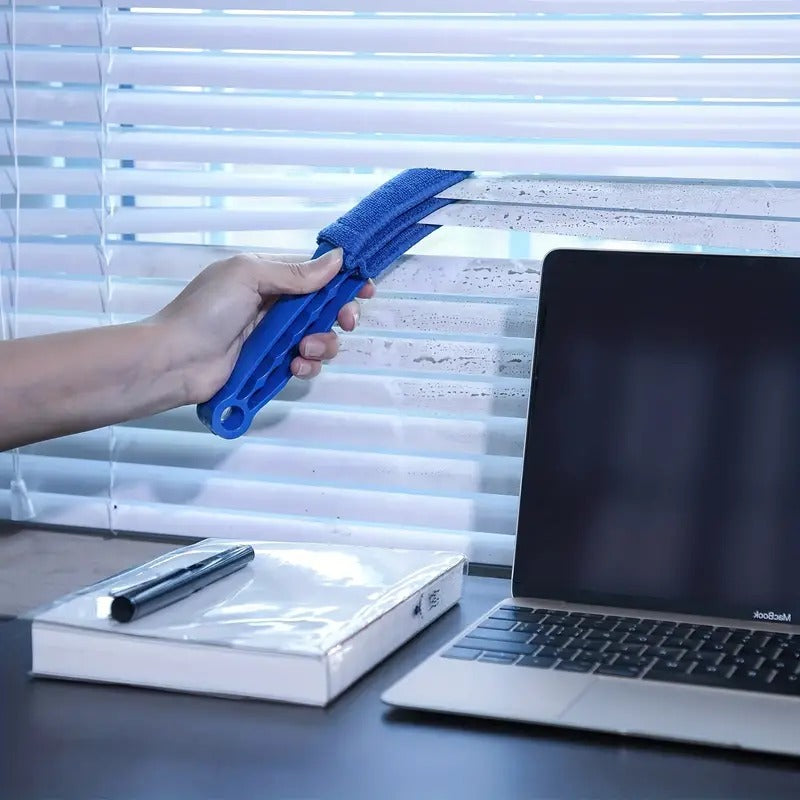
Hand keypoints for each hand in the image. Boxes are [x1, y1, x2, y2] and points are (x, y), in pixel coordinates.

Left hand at [153, 249, 374, 403]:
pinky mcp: (270, 365)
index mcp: (266, 276)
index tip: (364, 290)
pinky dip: (305, 365)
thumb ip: (294, 273)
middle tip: (345, 321)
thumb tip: (337, 259)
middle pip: (322, 308)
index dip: (341, 282)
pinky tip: (294, 366)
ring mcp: (272, 337)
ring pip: (318, 338)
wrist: (175, 360)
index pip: (313, 275)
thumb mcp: (248, 276)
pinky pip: (303, 363)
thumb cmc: (205, 311)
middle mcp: (272, 305)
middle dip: (338, 315)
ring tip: (303, 350)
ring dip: (321, 344)